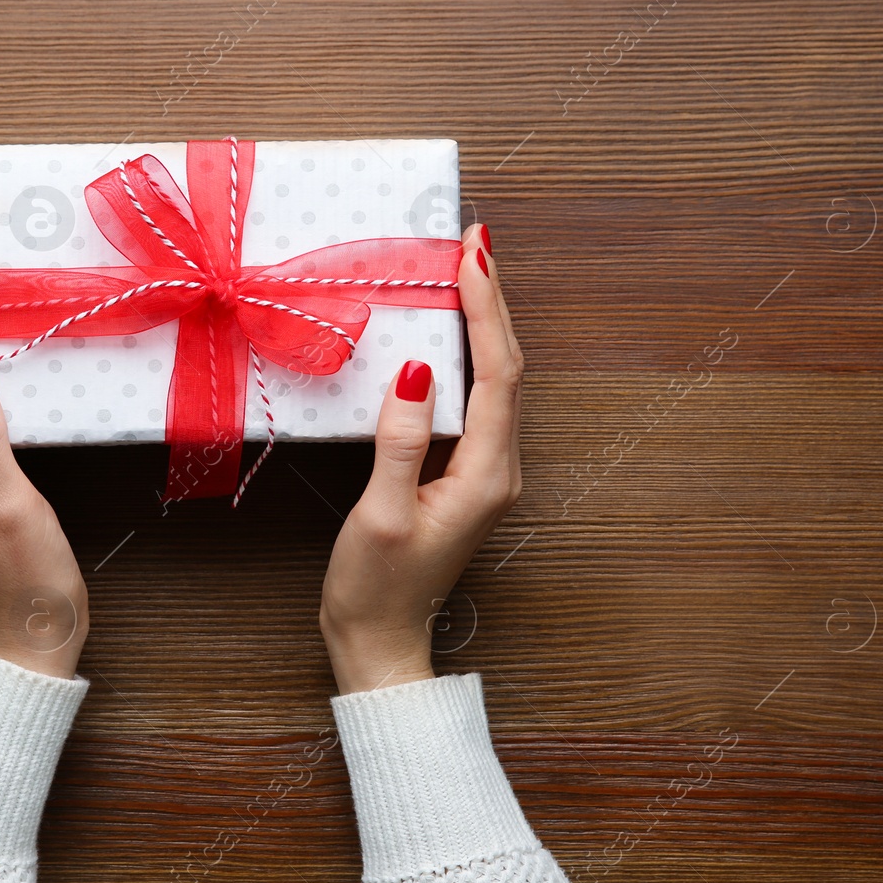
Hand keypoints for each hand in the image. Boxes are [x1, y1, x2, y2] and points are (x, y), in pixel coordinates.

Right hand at [318, 222, 522, 693]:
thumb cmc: (376, 588)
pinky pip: (474, 401)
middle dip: (491, 300)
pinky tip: (446, 333)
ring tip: (462, 269)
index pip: (498, 373)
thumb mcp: (380, 515)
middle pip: (506, 367)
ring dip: (481, 323)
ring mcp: (484, 472)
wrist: (379, 643)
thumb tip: (418, 373)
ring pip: (493, 381)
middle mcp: (498, 468)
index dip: (487, 308)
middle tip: (473, 239)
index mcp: (486, 475)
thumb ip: (401, 443)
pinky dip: (464, 355)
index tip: (472, 255)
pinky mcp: (462, 475)